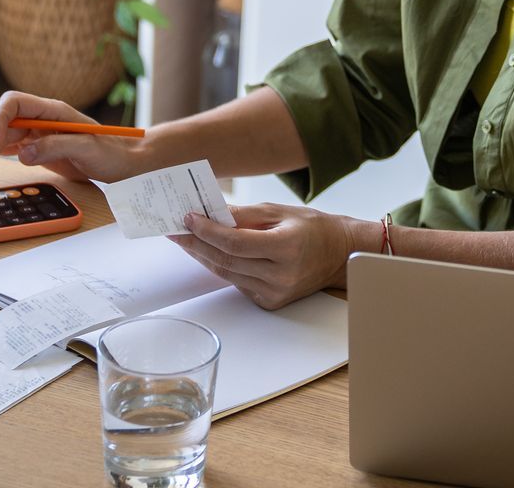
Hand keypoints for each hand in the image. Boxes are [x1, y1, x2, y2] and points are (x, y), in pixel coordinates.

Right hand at [0, 90, 142, 185]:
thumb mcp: (87, 148)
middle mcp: (39, 119)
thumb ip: (56, 146)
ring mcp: (35, 134)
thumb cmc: (111, 151)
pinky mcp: (34, 149)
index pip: (14, 103)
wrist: (123, 164)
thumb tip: (23, 153)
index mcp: (51, 110)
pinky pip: (6, 149)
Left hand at [168, 203, 376, 309]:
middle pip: (226, 261)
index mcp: (287, 249)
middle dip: (196, 243)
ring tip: (185, 238)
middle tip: (175, 229)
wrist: (338, 254)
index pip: (235, 243)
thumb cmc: (311, 227)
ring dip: (203, 255)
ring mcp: (275, 293)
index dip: (207, 231)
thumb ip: (243, 214)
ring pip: (227, 274)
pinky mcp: (270, 302)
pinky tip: (208, 252)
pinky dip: (221, 266)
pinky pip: (237, 282)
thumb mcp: (279, 211)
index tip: (187, 218)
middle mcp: (281, 276)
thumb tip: (209, 213)